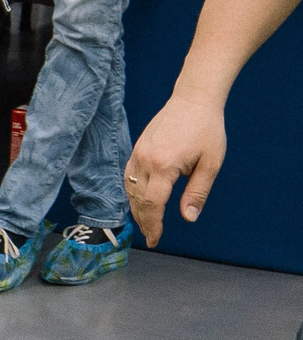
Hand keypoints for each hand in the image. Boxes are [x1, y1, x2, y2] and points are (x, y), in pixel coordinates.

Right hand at [125, 93, 226, 245]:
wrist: (193, 100)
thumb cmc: (207, 130)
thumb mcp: (211, 163)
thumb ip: (198, 192)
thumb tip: (188, 217)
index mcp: (163, 165)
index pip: (153, 204)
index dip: (153, 224)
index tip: (155, 239)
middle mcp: (145, 160)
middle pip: (137, 199)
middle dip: (143, 221)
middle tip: (150, 237)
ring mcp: (137, 153)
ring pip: (129, 189)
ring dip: (136, 208)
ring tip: (146, 223)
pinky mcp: (136, 148)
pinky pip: (128, 176)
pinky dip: (132, 192)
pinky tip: (140, 200)